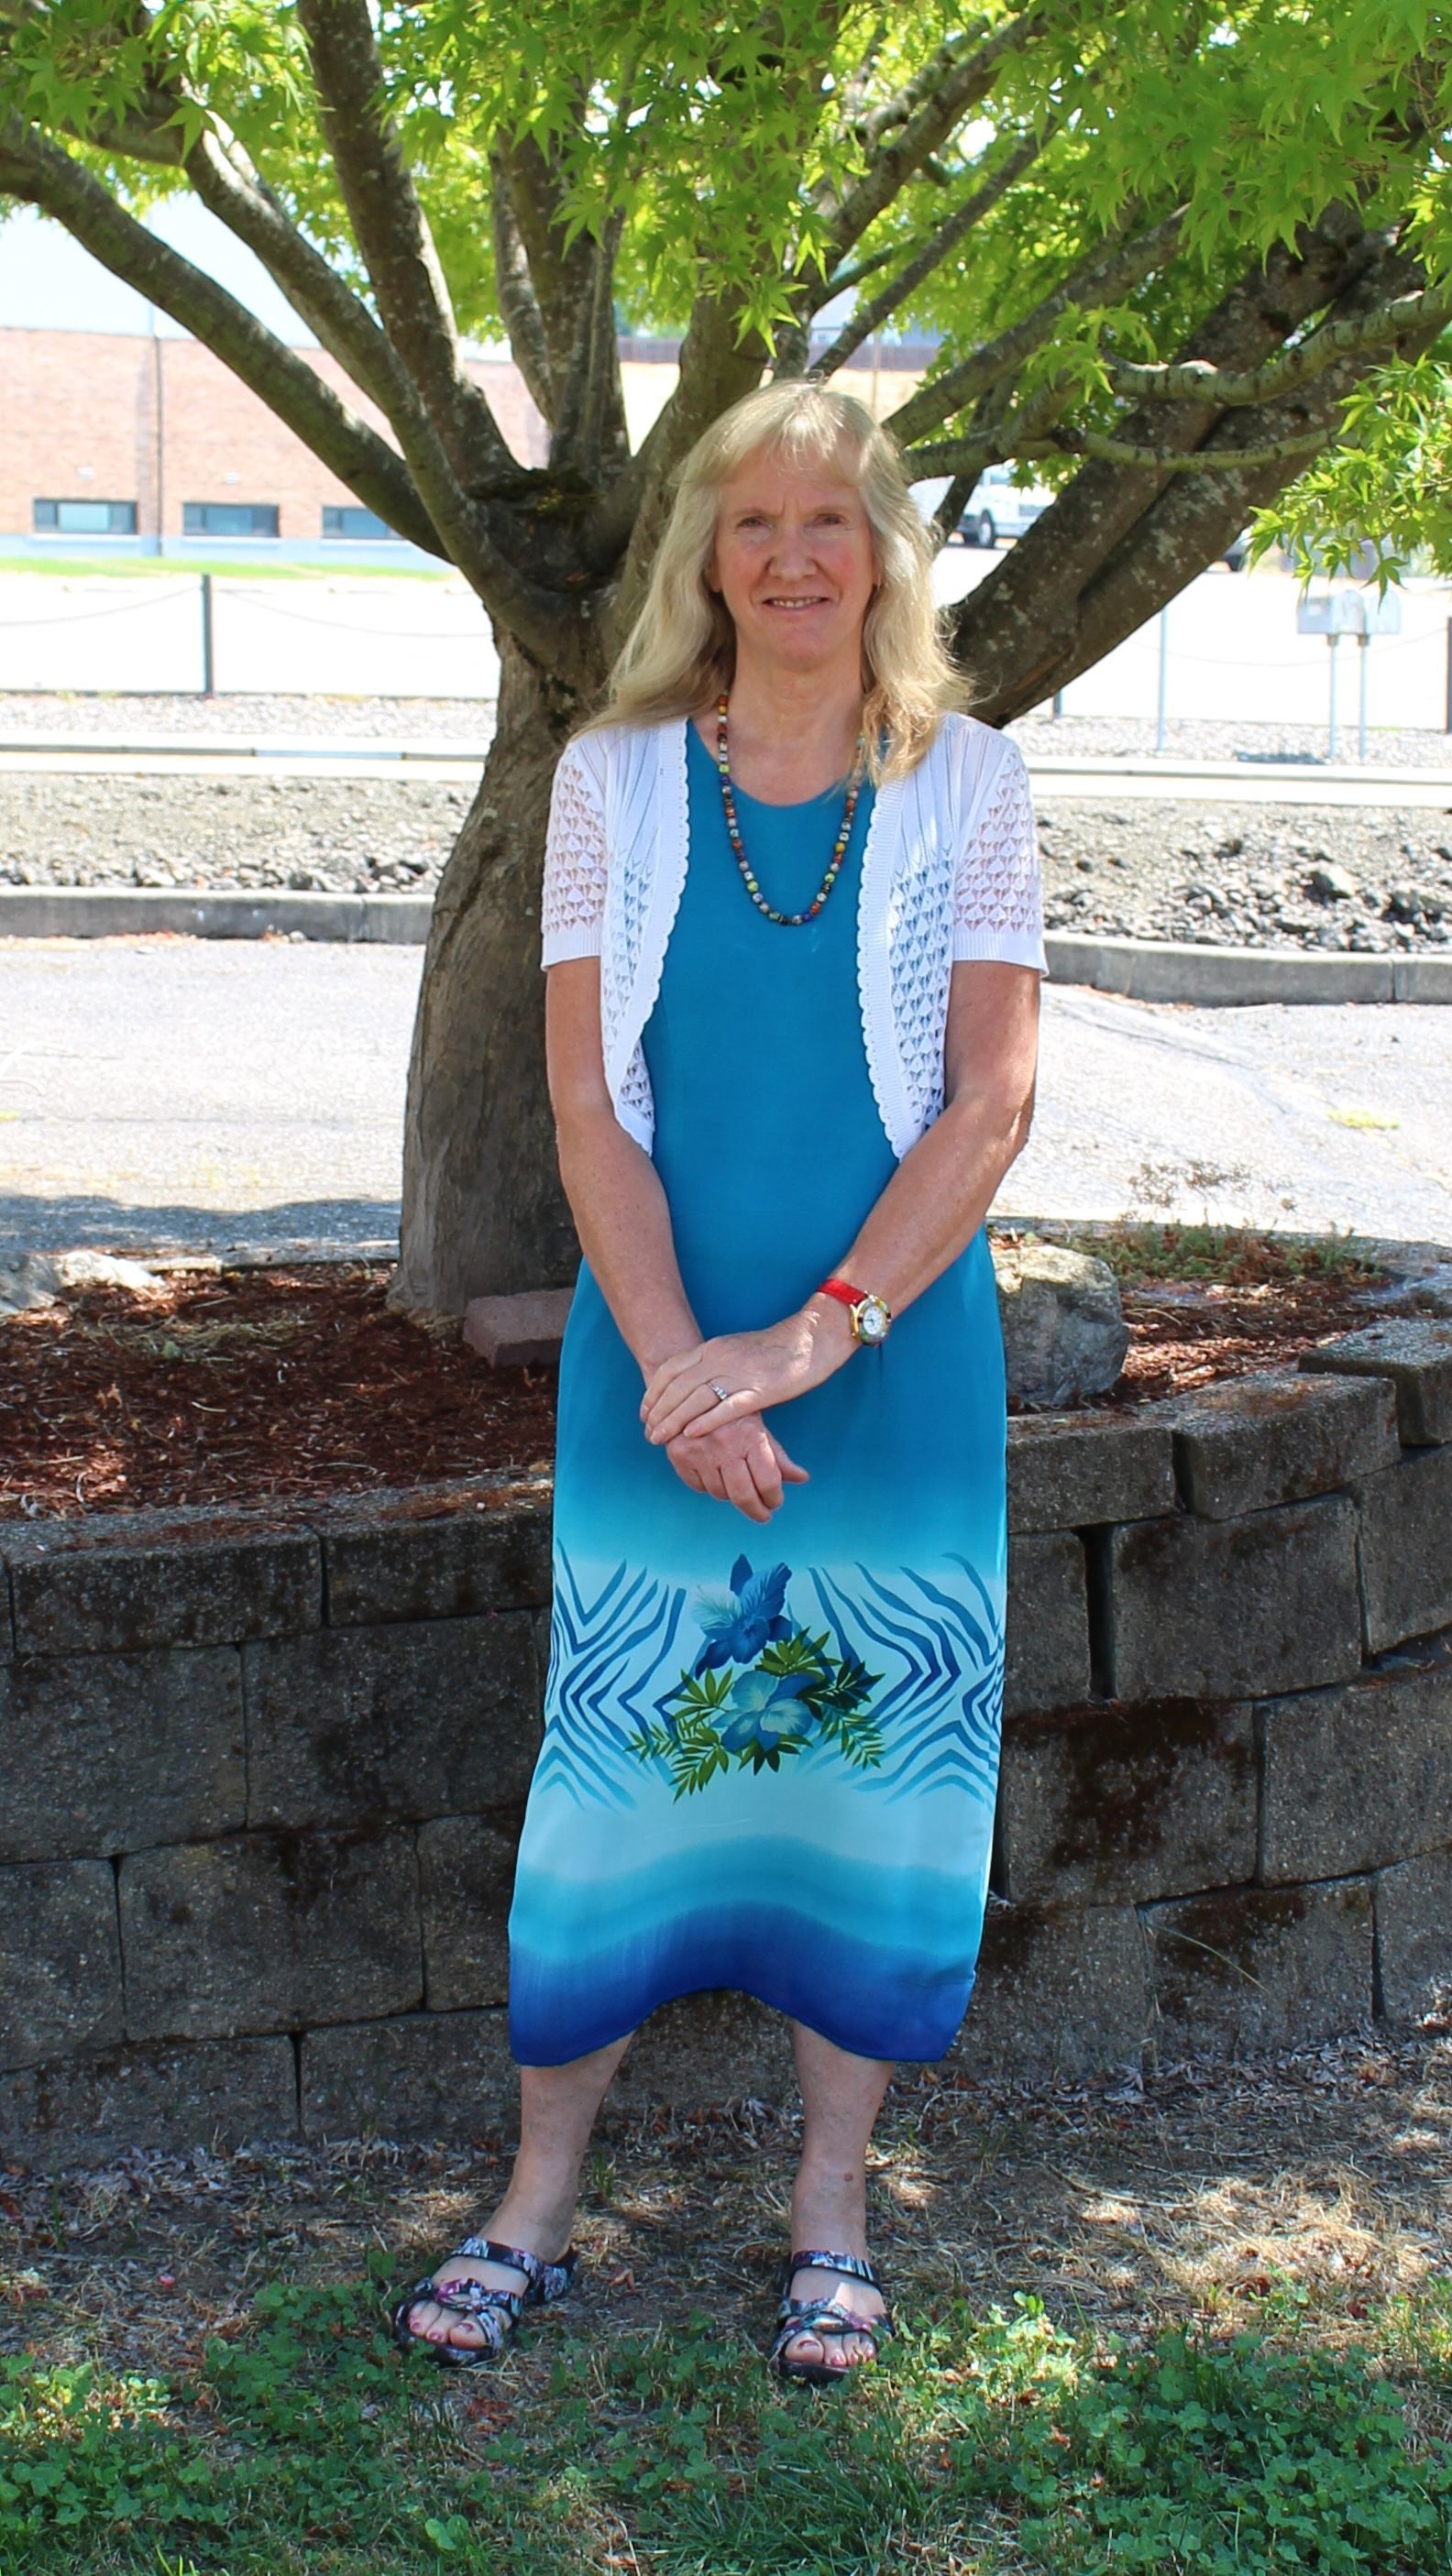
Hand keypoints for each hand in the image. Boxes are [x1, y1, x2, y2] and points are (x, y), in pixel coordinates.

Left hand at [641, 1311, 849, 1447]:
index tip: (644, 1412)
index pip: (670, 1370)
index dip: (652, 1393)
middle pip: (677, 1387)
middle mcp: (720, 1358)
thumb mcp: (733, 1350)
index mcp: (712, 1348)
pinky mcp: (759, 1390)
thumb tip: (692, 1381)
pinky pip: (726, 1407)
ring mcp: (739, 1374)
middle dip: (658, 1412)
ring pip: (695, 1399)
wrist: (809, 1339)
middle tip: (648, 1432)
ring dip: (673, 1421)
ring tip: (659, 1438)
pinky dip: (705, 1421)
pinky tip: (691, 1435)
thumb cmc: (773, 1349)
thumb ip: (712, 1363)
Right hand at [662, 1408, 808, 1522]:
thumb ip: (778, 1456)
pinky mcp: (678, 1455)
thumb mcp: (758, 1426)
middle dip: (756, 1510)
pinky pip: (698, 1487)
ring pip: (720, 1493)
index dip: (774, 1498)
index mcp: (750, 1435)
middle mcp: (724, 1444)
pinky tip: (714, 1474)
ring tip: (737, 1484)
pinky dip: (708, 1485)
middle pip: (743, 1496)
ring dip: (731, 1494)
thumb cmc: (732, 1410)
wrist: (692, 1391)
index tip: (775, 1502)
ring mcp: (699, 1450)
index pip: (768, 1481)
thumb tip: (801, 1478)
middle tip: (763, 1514)